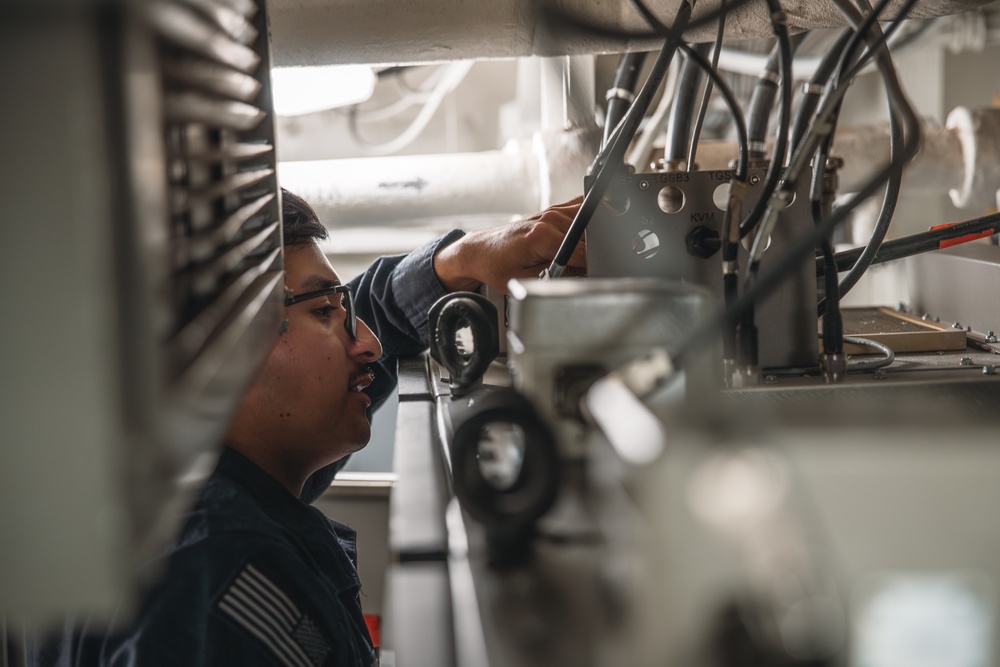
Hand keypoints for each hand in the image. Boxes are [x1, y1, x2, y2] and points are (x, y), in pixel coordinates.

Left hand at [433, 197, 586, 292]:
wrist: (481, 251)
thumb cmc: (498, 266)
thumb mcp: (530, 281)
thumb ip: (560, 277)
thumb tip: (586, 275)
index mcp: (543, 237)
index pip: (584, 253)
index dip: (590, 268)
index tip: (586, 276)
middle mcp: (550, 220)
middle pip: (590, 238)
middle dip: (591, 254)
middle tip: (574, 267)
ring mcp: (553, 211)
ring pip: (590, 223)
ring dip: (589, 240)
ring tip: (572, 254)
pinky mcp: (554, 209)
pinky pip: (581, 209)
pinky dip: (586, 223)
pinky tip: (578, 235)